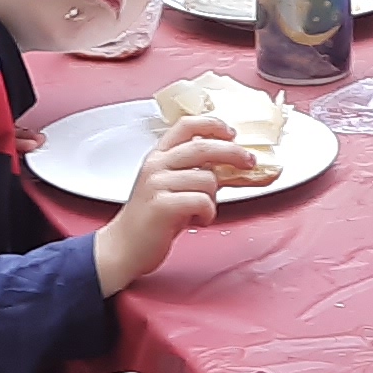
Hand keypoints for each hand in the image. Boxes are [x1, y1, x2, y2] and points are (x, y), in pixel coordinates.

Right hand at [98, 113, 255, 290]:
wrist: (124, 247)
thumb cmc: (151, 219)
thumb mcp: (169, 186)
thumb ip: (192, 171)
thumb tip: (227, 164)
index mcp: (158, 156)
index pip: (186, 125)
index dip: (212, 125)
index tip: (231, 133)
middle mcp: (156, 165)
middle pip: (204, 147)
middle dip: (233, 153)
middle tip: (249, 162)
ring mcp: (157, 184)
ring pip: (208, 179)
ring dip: (214, 197)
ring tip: (203, 210)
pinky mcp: (162, 205)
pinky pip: (202, 201)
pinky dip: (208, 213)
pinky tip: (198, 220)